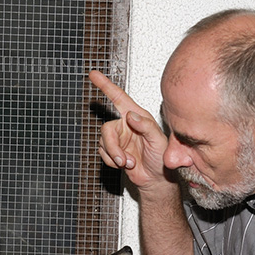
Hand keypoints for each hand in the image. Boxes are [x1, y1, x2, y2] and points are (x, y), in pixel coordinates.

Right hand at [88, 70, 169, 189]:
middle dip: (112, 147)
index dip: (105, 85)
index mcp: (137, 117)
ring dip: (114, 156)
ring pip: (104, 143)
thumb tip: (130, 116)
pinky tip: (125, 164)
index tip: (93, 74)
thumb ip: (145, 126)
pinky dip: (112, 161)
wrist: (155, 179)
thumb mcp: (158, 140)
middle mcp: (126, 125)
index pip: (119, 97)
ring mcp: (119, 139)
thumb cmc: (161, 159)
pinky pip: (103, 153)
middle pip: (107, 129)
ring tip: (129, 163)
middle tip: (122, 160)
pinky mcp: (113, 151)